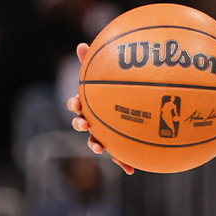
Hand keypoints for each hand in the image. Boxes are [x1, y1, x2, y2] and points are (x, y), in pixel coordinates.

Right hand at [68, 43, 134, 174]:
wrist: (140, 105)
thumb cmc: (120, 87)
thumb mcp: (108, 73)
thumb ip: (95, 60)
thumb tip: (81, 45)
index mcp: (92, 104)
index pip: (78, 104)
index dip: (75, 104)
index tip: (77, 103)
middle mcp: (95, 120)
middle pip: (82, 124)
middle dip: (80, 124)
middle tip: (84, 123)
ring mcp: (106, 133)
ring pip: (97, 141)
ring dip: (96, 144)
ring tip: (99, 147)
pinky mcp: (119, 146)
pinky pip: (120, 155)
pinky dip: (124, 163)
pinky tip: (132, 170)